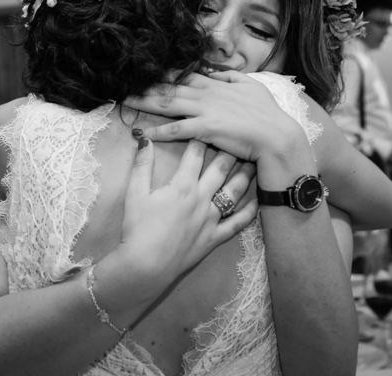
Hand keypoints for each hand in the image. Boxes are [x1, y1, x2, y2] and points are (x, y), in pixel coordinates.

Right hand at [116, 137, 257, 286]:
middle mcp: (201, 199)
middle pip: (221, 169)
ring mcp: (211, 220)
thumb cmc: (137, 228)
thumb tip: (144, 138)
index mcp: (182, 186)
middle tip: (239, 137)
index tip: (209, 126)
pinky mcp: (214, 238)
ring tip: (254, 162)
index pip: (196, 154)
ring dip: (245, 175)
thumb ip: (142, 164)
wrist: (145, 265)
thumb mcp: (134, 193)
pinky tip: (257, 201)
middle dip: (230, 150)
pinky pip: (237, 224)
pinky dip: (249, 211)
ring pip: (234, 192)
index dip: (202, 137)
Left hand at [123, 71, 302, 162]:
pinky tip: (143, 132)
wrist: (276, 135)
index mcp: (216, 85)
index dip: (164, 73)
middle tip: (125, 83)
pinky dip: (159, 130)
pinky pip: (177, 129)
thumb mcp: (252, 87)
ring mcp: (205, 110)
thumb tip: (217, 72)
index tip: (147, 70)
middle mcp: (207, 94)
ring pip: (168, 104)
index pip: (185, 75)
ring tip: (126, 101)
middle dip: (146, 85)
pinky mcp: (206, 128)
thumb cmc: (267, 114)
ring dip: (145, 103)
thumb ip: (232, 77)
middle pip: (170, 87)